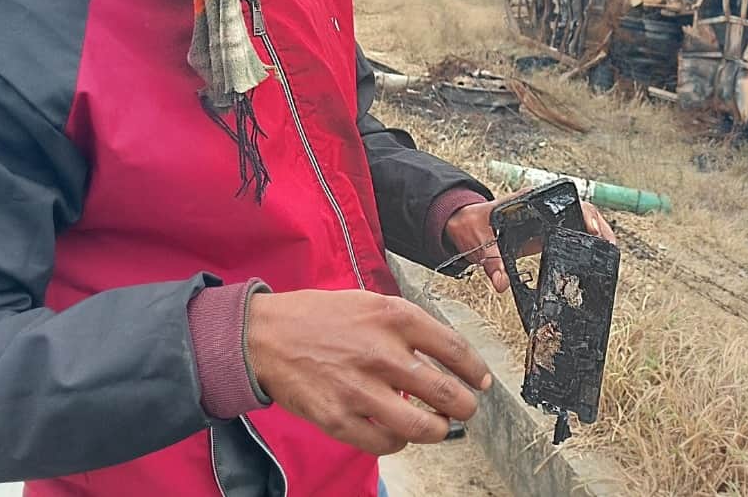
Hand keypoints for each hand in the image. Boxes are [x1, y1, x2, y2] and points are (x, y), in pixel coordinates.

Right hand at [245, 289, 490, 455]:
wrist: (265, 336)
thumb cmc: (319, 318)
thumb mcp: (370, 303)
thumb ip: (408, 327)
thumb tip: (444, 355)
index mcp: (394, 317)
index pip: (456, 350)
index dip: (477, 371)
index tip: (482, 381)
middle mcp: (382, 353)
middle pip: (447, 393)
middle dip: (465, 407)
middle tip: (465, 409)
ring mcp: (360, 390)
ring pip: (422, 427)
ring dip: (438, 430)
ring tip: (438, 426)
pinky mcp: (338, 419)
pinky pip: (386, 443)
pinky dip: (399, 442)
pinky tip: (397, 432)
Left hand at [444, 198, 617, 293]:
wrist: (464, 225)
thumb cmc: (472, 226)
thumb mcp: (479, 242)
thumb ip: (491, 261)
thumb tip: (502, 283)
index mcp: (531, 201)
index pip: (566, 201)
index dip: (584, 213)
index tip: (593, 228)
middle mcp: (543, 208)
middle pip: (580, 210)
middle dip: (598, 226)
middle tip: (609, 247)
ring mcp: (547, 220)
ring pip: (580, 222)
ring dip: (596, 234)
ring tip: (609, 254)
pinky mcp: (547, 233)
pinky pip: (571, 234)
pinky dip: (584, 243)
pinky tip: (593, 257)